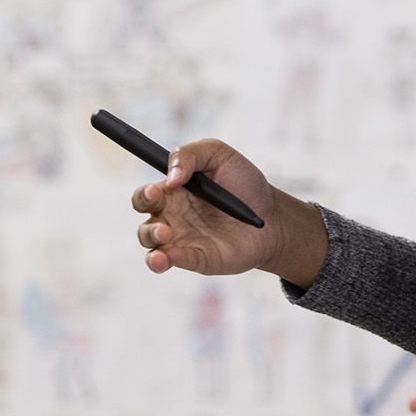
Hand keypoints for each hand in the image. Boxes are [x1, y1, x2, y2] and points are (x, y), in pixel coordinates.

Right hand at [129, 138, 321, 282]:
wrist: (272, 217)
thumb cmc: (244, 183)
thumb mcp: (219, 154)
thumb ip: (189, 155)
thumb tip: (170, 177)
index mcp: (175, 190)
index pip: (148, 192)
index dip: (146, 192)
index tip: (157, 189)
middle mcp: (173, 215)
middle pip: (143, 215)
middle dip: (144, 211)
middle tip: (159, 205)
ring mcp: (182, 239)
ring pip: (150, 242)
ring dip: (150, 237)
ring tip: (165, 233)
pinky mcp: (194, 259)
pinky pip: (172, 261)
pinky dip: (164, 260)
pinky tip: (166, 257)